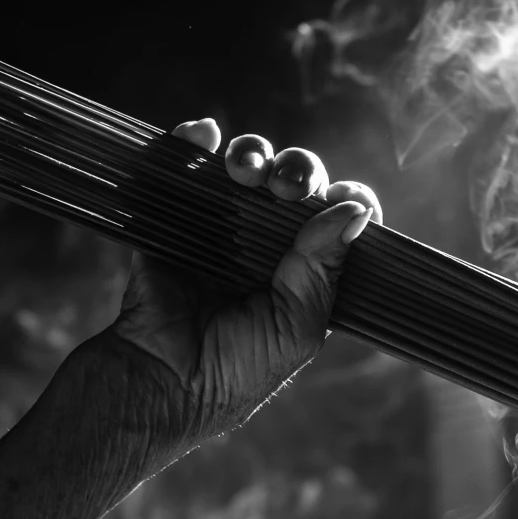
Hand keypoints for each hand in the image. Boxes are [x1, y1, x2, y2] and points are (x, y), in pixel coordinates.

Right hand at [95, 118, 383, 467]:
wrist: (161, 383)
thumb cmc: (236, 370)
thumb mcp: (296, 326)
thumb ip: (323, 269)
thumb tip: (355, 211)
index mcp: (306, 271)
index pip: (339, 220)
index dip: (347, 201)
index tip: (342, 198)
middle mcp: (267, 243)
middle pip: (297, 182)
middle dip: (299, 171)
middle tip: (287, 188)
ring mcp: (220, 225)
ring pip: (248, 167)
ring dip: (253, 154)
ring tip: (245, 173)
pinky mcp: (173, 216)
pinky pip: (186, 164)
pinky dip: (195, 139)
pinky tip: (203, 135)